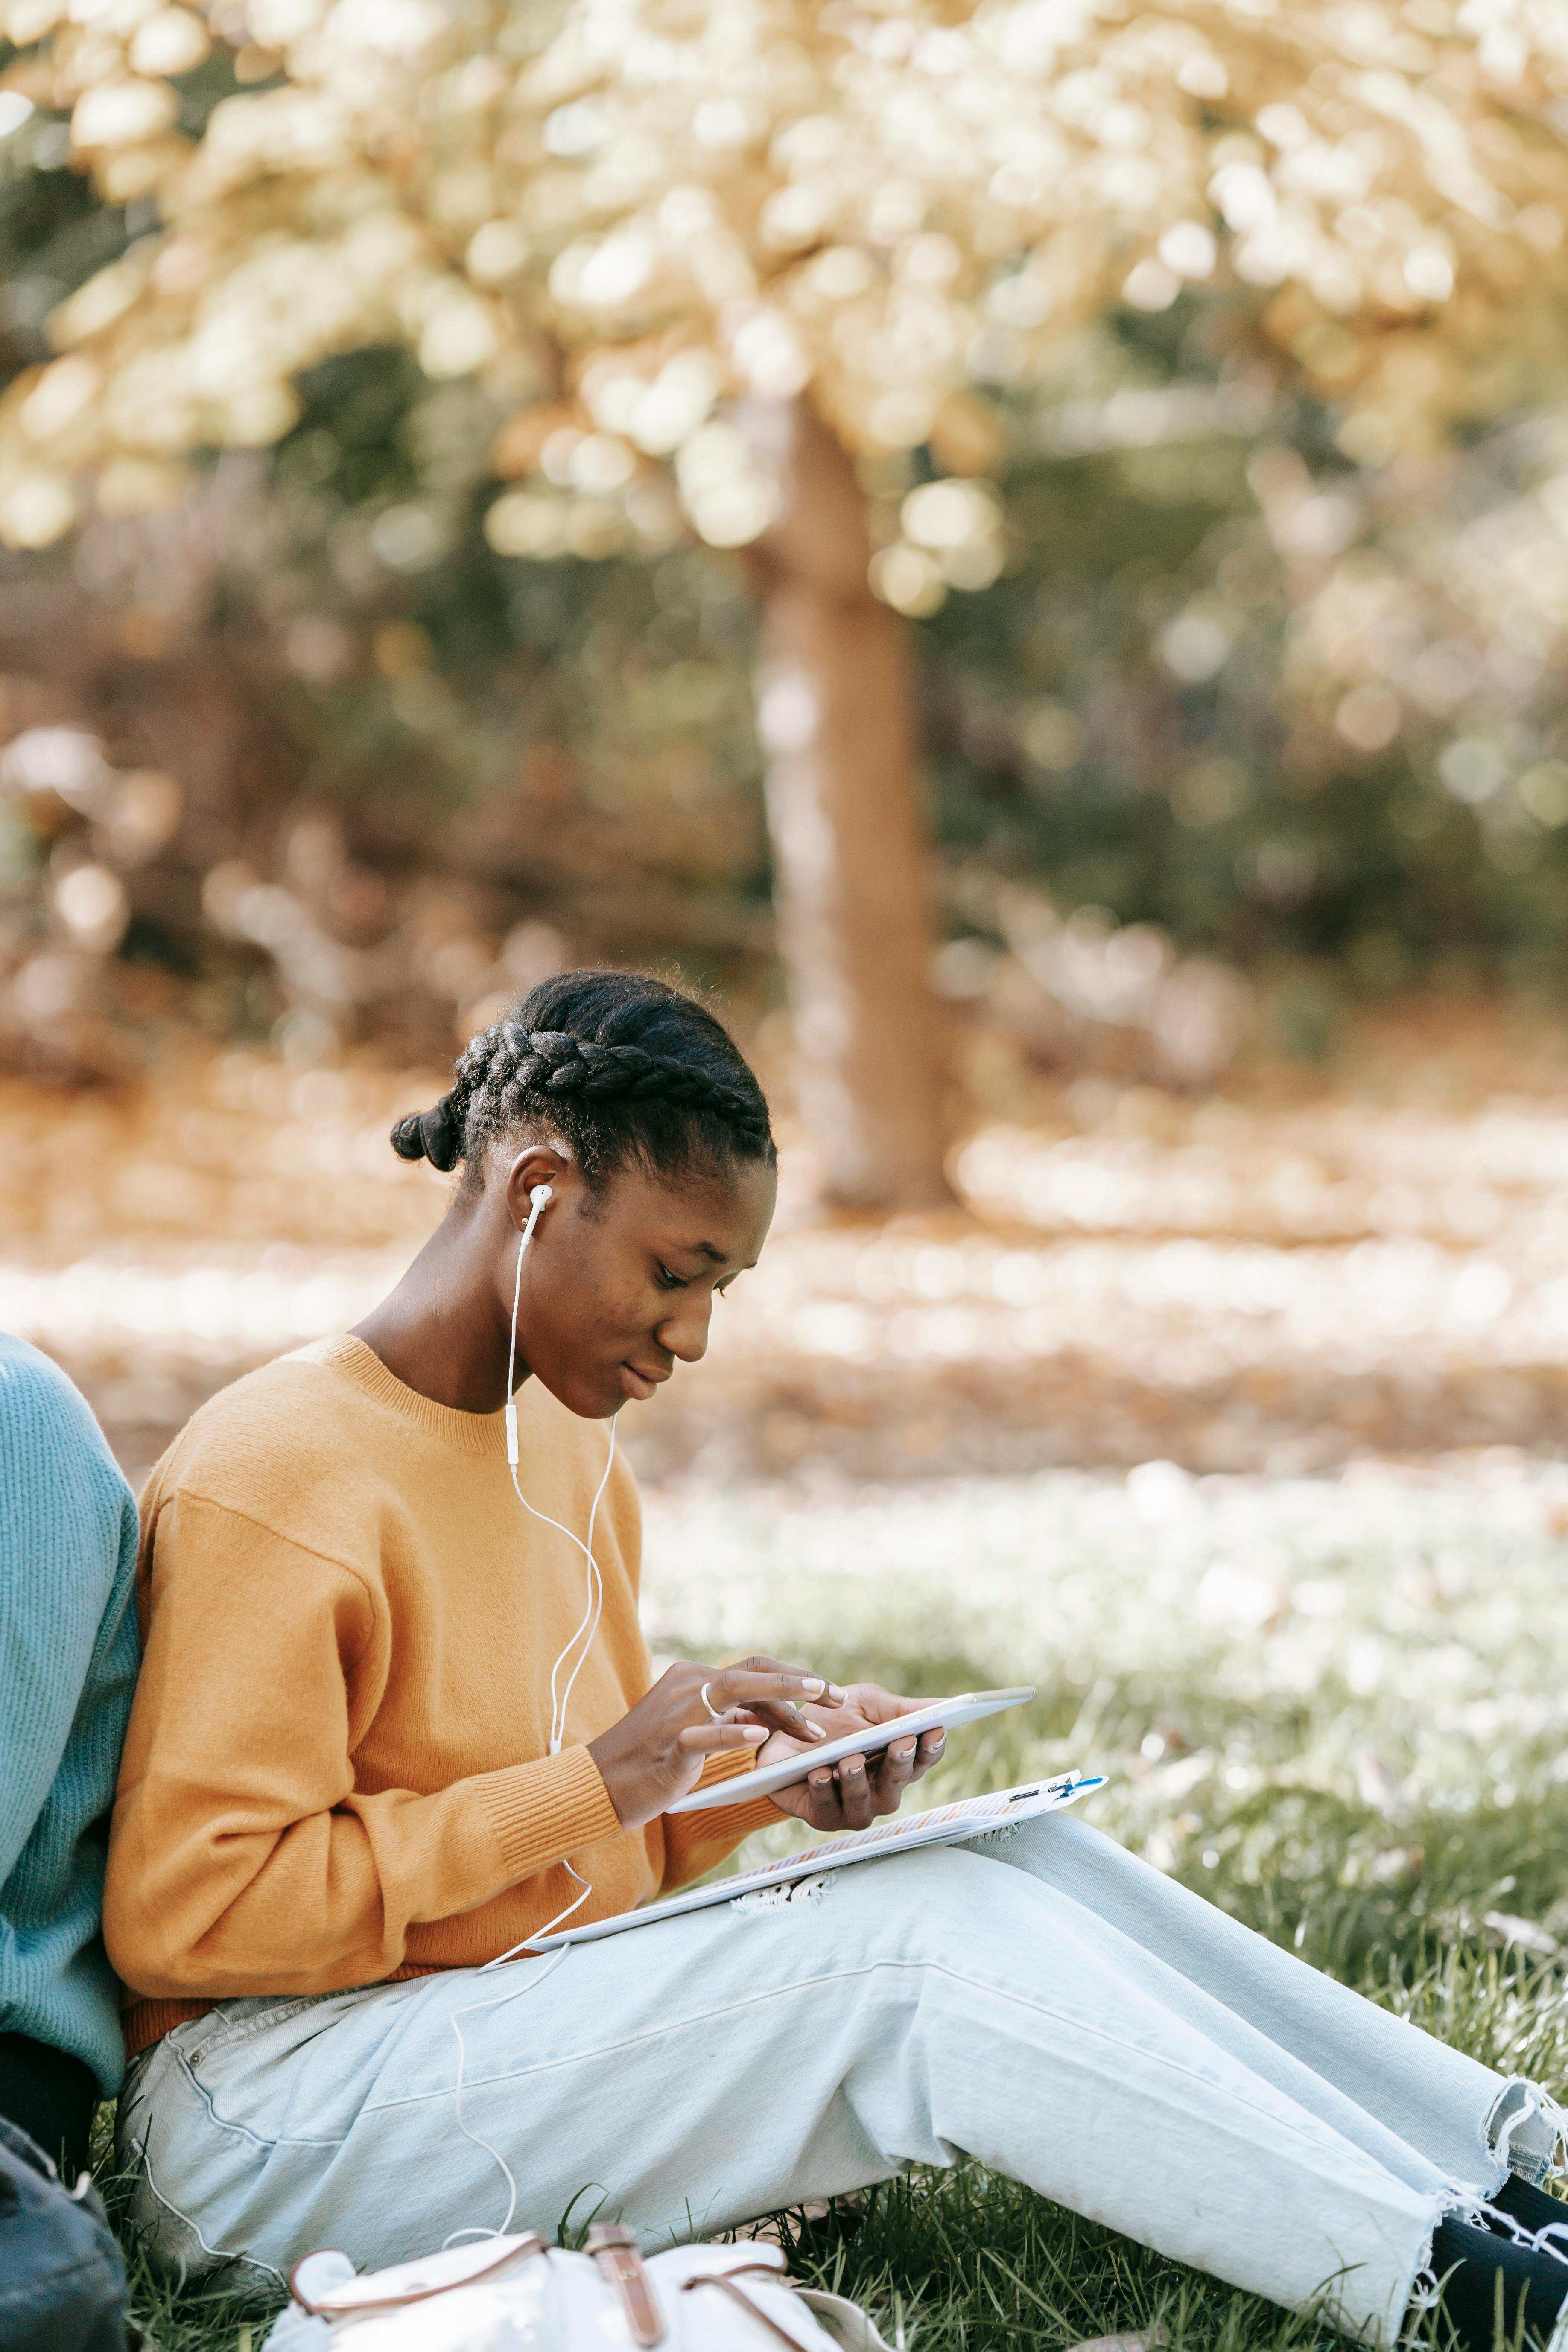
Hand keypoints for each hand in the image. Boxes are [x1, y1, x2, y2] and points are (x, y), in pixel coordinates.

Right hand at [587, 1656, 845, 1831]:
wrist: (599, 1783)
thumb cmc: (650, 1760)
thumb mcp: (694, 1729)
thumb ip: (727, 1716)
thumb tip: (767, 1716)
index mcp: (693, 1679)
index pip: (754, 1670)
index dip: (794, 1680)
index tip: (829, 1695)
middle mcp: (687, 1685)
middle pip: (752, 1671)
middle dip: (798, 1682)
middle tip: (836, 1697)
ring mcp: (676, 1712)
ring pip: (734, 1690)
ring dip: (779, 1698)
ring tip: (814, 1709)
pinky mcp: (668, 1744)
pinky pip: (705, 1734)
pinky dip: (733, 1732)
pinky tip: (760, 1737)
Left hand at [754, 1683, 946, 1833]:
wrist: (781, 1734)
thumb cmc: (829, 1720)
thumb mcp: (865, 1704)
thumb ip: (899, 1709)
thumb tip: (940, 1707)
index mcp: (896, 1760)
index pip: (923, 1758)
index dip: (932, 1747)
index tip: (935, 1730)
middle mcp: (880, 1789)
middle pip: (899, 1783)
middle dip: (900, 1763)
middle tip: (899, 1743)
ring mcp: (853, 1807)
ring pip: (865, 1802)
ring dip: (858, 1780)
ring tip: (851, 1760)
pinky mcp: (822, 1816)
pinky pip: (827, 1810)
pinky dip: (824, 1791)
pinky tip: (819, 1774)